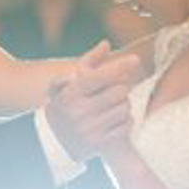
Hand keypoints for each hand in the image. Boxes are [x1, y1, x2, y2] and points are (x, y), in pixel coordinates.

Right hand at [46, 41, 138, 161]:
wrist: (53, 144)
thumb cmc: (63, 107)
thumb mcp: (65, 84)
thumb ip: (86, 62)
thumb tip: (106, 44)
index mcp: (70, 94)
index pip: (100, 76)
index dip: (119, 66)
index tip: (135, 59)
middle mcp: (80, 112)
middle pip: (119, 91)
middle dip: (122, 87)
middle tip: (117, 89)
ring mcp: (90, 129)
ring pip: (125, 108)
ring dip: (125, 104)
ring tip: (115, 105)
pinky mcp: (100, 144)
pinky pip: (127, 125)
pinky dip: (127, 120)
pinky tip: (116, 120)